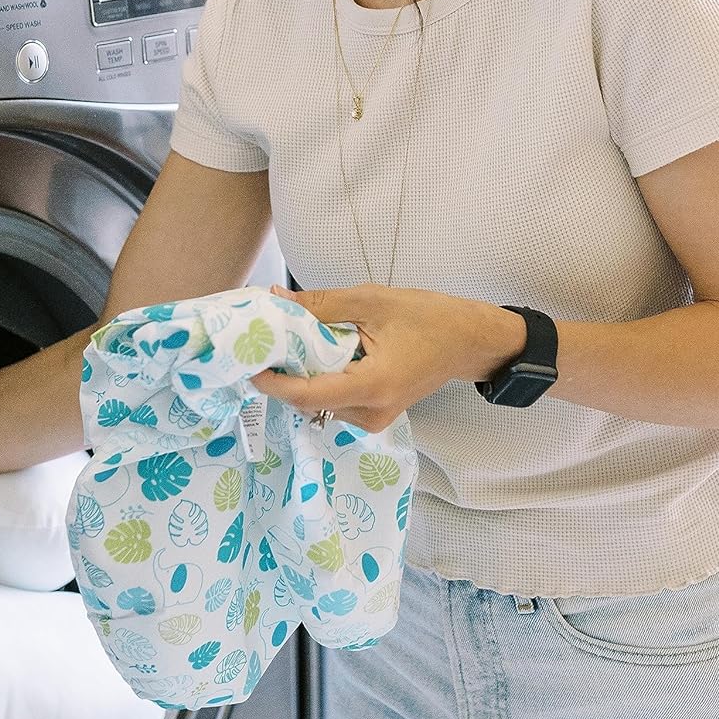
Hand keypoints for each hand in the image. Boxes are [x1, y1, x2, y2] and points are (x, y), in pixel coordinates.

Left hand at [250, 283, 521, 434]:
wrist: (469, 341)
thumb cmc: (430, 319)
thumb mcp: (373, 301)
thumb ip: (322, 304)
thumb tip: (275, 300)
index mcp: (372, 386)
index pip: (307, 395)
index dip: (272, 383)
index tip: (248, 363)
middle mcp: (370, 412)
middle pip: (309, 401)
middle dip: (286, 373)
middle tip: (268, 342)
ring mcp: (373, 418)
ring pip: (320, 402)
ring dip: (303, 375)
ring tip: (296, 342)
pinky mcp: (375, 414)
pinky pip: (335, 400)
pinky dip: (322, 378)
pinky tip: (322, 353)